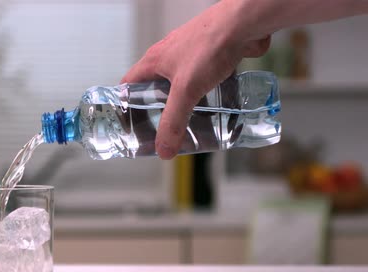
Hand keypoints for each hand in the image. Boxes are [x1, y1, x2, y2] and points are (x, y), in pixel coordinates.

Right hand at [120, 1, 270, 158]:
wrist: (244, 23)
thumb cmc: (210, 45)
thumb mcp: (186, 90)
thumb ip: (174, 121)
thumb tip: (163, 150)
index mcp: (154, 60)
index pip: (129, 84)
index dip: (125, 103)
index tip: (127, 122)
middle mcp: (169, 56)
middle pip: (154, 86)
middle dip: (156, 108)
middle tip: (159, 128)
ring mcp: (190, 55)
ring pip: (179, 84)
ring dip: (181, 102)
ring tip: (186, 122)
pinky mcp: (211, 56)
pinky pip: (201, 79)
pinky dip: (203, 94)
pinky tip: (212, 106)